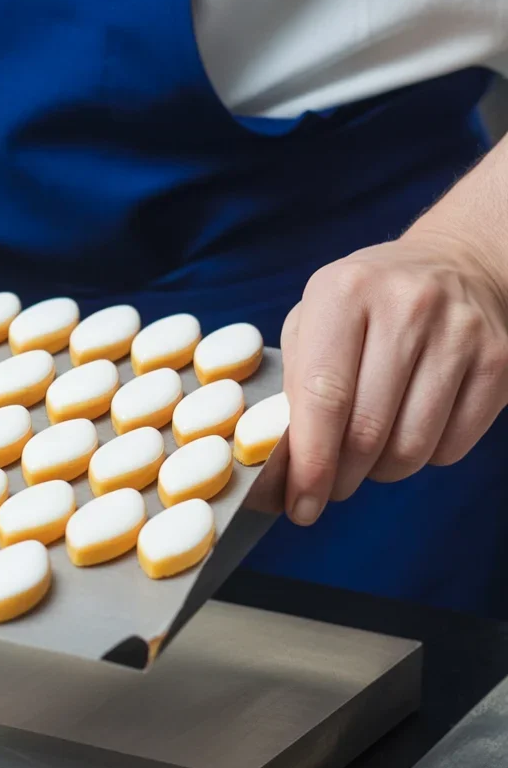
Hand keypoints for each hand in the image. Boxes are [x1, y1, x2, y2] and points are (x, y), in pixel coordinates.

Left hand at [280, 231, 507, 524]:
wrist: (454, 264)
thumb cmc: (364, 306)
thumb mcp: (313, 320)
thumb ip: (293, 384)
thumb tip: (282, 465)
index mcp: (344, 293)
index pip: (323, 396)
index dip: (309, 462)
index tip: (298, 504)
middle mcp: (406, 307)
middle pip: (367, 431)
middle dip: (340, 478)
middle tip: (327, 488)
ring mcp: (461, 333)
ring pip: (411, 447)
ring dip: (381, 472)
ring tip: (367, 456)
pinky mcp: (500, 362)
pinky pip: (453, 445)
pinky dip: (424, 457)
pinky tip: (410, 431)